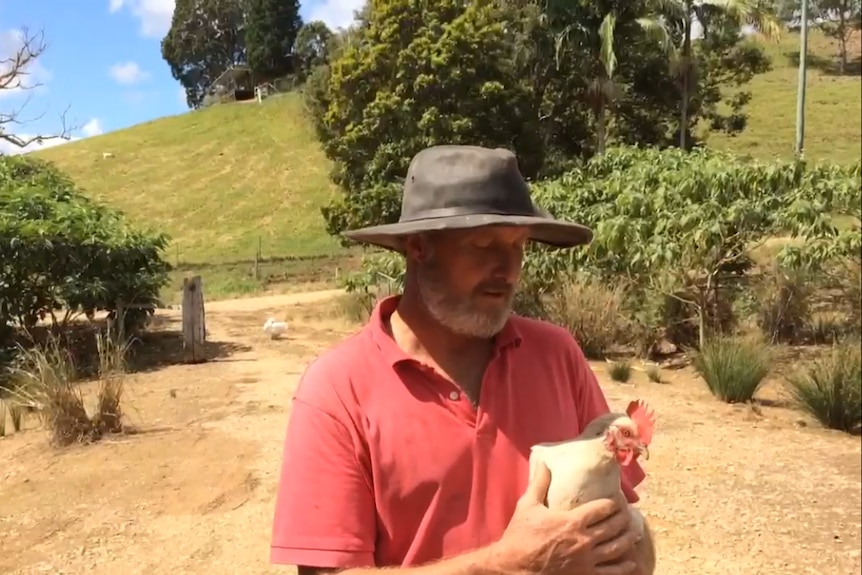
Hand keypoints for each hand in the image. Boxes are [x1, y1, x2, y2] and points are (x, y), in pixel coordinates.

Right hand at [489, 462, 638, 574]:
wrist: (515, 567)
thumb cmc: (520, 536)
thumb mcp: (527, 505)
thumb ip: (539, 483)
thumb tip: (545, 464)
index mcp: (572, 521)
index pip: (603, 508)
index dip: (615, 502)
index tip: (618, 499)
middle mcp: (584, 540)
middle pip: (614, 526)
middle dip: (624, 518)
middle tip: (629, 513)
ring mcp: (587, 560)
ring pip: (617, 548)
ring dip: (628, 539)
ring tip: (634, 533)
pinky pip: (611, 572)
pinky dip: (624, 566)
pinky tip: (631, 561)